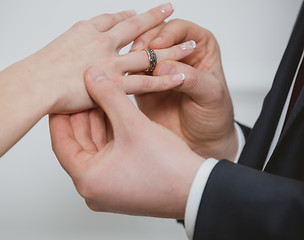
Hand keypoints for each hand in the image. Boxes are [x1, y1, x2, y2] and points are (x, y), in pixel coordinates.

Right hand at [19, 3, 191, 113]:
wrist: (34, 83)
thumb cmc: (40, 69)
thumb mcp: (57, 46)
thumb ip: (74, 40)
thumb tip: (83, 38)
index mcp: (88, 30)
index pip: (114, 19)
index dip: (130, 16)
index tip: (141, 13)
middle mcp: (104, 41)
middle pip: (137, 27)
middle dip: (156, 18)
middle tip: (171, 8)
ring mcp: (112, 61)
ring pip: (148, 54)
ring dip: (171, 49)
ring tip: (190, 45)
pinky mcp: (115, 83)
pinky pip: (145, 81)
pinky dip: (164, 79)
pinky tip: (180, 75)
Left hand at [49, 66, 204, 218]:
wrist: (198, 189)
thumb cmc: (167, 166)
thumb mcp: (133, 125)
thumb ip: (110, 95)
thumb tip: (91, 74)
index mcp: (87, 179)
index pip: (60, 141)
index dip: (60, 113)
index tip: (59, 94)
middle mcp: (93, 186)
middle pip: (79, 141)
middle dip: (82, 113)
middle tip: (82, 87)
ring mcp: (107, 185)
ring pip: (95, 145)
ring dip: (98, 120)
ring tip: (99, 93)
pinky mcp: (121, 181)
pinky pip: (108, 152)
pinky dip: (110, 132)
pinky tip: (113, 110)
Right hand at [131, 20, 236, 160]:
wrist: (202, 142)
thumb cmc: (214, 116)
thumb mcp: (211, 95)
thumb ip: (191, 78)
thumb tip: (164, 66)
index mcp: (199, 47)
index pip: (180, 29)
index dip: (168, 34)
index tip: (158, 45)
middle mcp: (177, 55)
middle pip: (156, 36)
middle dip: (145, 43)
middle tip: (138, 54)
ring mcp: (159, 69)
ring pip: (140, 54)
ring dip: (133, 58)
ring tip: (128, 67)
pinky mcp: (144, 85)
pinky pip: (131, 75)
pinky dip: (126, 76)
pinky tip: (123, 80)